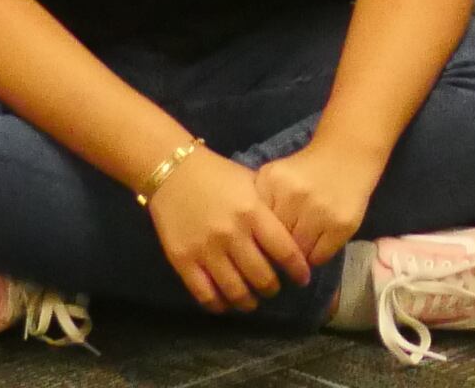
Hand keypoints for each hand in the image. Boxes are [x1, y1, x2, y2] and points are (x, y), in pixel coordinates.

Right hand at [145, 145, 312, 311]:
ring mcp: (206, 249)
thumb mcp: (250, 183)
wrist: (173, 170)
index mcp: (252, 212)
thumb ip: (268, 210)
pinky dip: (218, 304)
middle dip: (271, 288)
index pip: (285, 250)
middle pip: (261, 277)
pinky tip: (224, 304)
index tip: (302, 279)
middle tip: (273, 290)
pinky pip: (204, 293)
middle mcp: (232, 234)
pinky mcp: (183, 260)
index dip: (297, 270)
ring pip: (234, 291)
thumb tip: (291, 238)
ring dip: (247, 302)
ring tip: (251, 302)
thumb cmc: (217, 174)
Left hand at [251, 135, 383, 273]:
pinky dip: (315, 256)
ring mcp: (321, 211)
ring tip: (300, 245)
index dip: (258, 237)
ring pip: (298, 254)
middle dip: (278, 248)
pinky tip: (317, 243)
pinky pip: (319, 257)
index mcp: (273, 182)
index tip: (262, 243)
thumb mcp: (274, 177)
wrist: (346, 154)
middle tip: (282, 246)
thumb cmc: (304, 170)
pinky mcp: (342, 225)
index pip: (256, 226)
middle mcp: (296, 195)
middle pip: (277, 242)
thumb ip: (259, 203)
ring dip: (298, 255)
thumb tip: (250, 244)